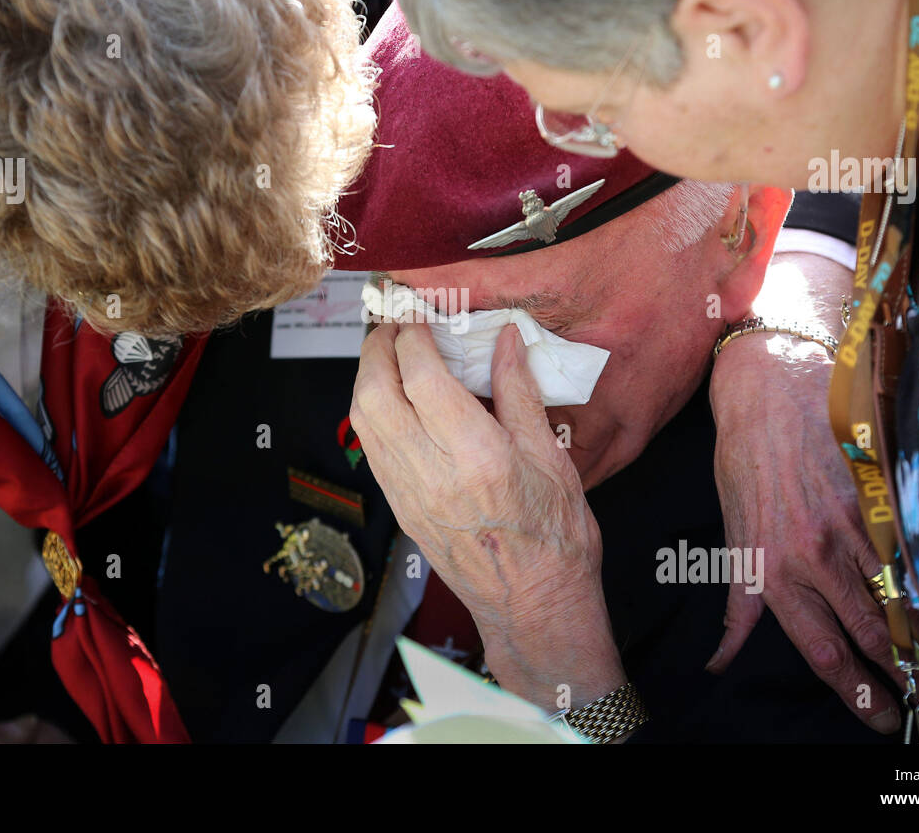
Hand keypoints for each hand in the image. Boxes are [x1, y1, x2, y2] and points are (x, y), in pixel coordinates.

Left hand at [350, 320, 624, 708]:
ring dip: (367, 378)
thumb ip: (520, 393)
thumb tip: (506, 340)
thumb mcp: (551, 457)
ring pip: (363, 421)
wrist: (535, 607)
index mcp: (476, 455)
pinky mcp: (401, 510)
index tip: (417, 312)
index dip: (411, 334)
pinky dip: (372, 412)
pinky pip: (371, 449)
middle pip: (375, 393)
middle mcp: (433, 474)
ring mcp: (409, 495)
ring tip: (390, 354)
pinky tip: (393, 399)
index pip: (421, 376)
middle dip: (377, 349)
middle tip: (394, 325)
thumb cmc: (555, 540)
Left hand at [708, 257, 918, 731]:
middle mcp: (816, 553)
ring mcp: (853, 522)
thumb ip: (740, 601)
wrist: (769, 384)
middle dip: (908, 679)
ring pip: (903, 597)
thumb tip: (719, 659)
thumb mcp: (732, 533)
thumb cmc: (745, 460)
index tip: (883, 719)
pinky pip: (917, 550)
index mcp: (775, 569)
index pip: (823, 652)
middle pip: (873, 635)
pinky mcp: (881, 491)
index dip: (857, 693)